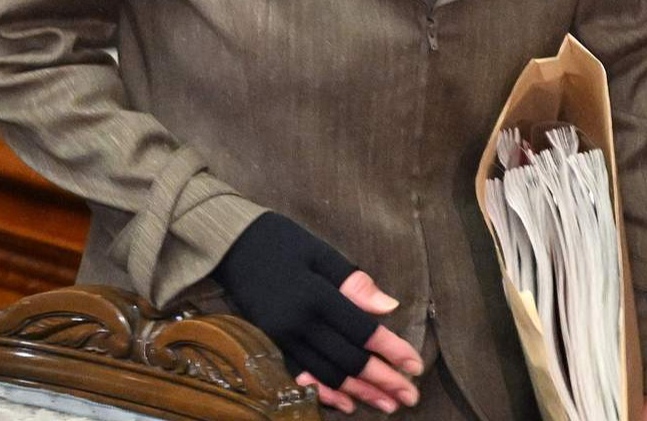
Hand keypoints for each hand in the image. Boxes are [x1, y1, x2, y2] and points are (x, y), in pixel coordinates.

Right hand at [214, 212, 424, 414]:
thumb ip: (354, 282)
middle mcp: (299, 324)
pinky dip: (325, 393)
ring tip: (388, 404)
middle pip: (348, 360)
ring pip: (328, 374)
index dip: (392, 351)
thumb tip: (389, 307)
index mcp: (316, 297)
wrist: (230, 246)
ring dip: (360, 392)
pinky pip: (301, 376)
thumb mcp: (322, 253)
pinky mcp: (271, 344)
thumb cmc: (283, 242)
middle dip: (383, 380)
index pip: (362, 331)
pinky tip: (347, 405)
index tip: (417, 367)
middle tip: (411, 397)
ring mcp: (282, 338)